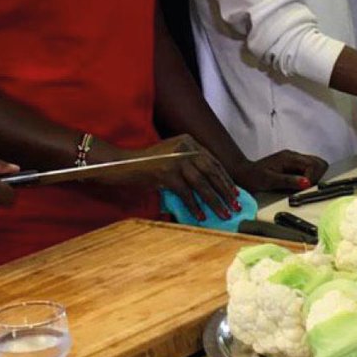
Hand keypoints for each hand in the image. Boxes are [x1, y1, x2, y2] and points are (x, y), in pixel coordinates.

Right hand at [116, 135, 239, 220]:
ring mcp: (175, 158)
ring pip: (201, 183)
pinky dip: (194, 206)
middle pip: (211, 171)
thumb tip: (211, 186)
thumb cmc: (146, 166)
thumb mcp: (171, 157)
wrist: (122, 164)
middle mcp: (184, 146)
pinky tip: (201, 216)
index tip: (234, 192)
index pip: (212, 161)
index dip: (225, 178)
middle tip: (235, 205)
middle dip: (225, 190)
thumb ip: (188, 165)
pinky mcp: (166, 172)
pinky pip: (185, 192)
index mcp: (187, 141)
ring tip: (224, 214)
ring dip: (214, 201)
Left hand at [230, 150, 328, 194]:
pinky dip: (310, 177)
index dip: (313, 177)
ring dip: (314, 176)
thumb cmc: (253, 177)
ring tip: (305, 187)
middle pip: (318, 162)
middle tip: (309, 187)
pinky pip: (308, 169)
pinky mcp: (293, 165)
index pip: (312, 164)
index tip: (306, 187)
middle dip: (318, 176)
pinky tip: (301, 185)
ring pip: (315, 165)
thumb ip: (289, 181)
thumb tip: (306, 183)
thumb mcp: (270, 181)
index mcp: (289, 157)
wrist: (243, 173)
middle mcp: (293, 156)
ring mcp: (293, 159)